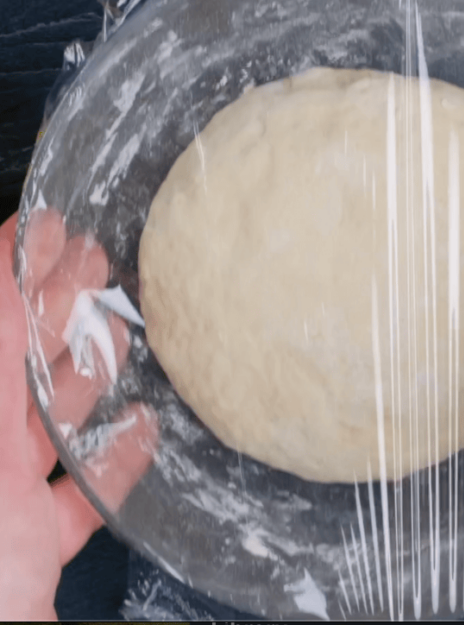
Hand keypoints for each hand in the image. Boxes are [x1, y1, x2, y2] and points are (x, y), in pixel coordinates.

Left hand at [0, 211, 156, 619]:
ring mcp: (5, 506)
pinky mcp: (38, 547)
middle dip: (54, 309)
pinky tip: (142, 429)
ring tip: (120, 330)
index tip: (46, 225)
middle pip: (15, 368)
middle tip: (96, 259)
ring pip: (45, 424)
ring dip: (84, 376)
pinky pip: (79, 494)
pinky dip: (113, 461)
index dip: (8, 269)